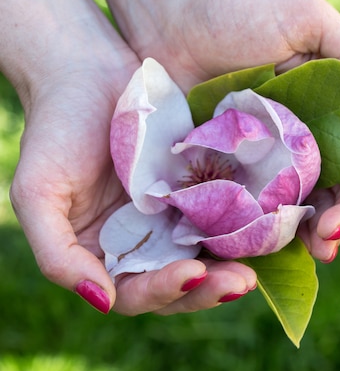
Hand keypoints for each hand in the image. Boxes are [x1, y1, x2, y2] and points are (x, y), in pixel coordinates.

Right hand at [2, 0, 255, 314]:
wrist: (88, 70)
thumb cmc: (56, 130)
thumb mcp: (38, 193)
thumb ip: (58, 255)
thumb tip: (102, 301)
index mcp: (109, 254)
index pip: (139, 293)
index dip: (165, 291)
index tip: (194, 273)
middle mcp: (148, 240)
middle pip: (184, 281)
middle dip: (212, 287)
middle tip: (243, 282)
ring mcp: (178, 213)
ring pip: (213, 251)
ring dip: (238, 261)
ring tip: (261, 260)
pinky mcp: (204, 183)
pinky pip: (229, 210)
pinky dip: (248, 222)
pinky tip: (270, 220)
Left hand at [89, 0, 339, 261]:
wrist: (171, 18)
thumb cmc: (242, 11)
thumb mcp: (310, 20)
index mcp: (338, 112)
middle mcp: (312, 143)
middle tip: (334, 234)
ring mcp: (274, 163)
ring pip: (309, 210)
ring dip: (318, 235)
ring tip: (317, 249)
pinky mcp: (236, 175)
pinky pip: (260, 212)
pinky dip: (272, 233)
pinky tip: (274, 247)